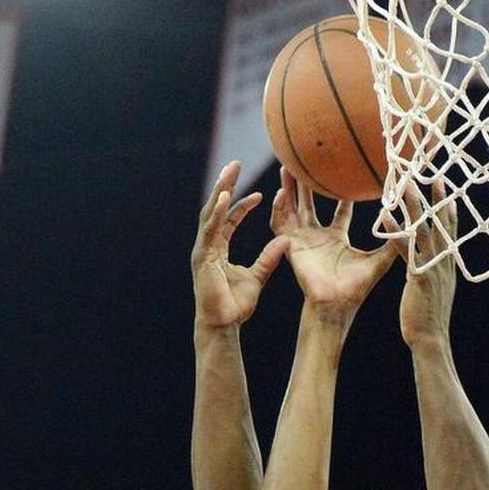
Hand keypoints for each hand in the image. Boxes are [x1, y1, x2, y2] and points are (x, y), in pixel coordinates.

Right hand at [192, 161, 287, 327]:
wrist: (223, 325)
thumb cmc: (236, 306)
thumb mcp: (258, 277)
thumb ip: (269, 258)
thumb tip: (286, 240)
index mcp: (219, 248)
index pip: (230, 219)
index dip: (242, 204)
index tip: (259, 192)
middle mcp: (209, 244)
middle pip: (217, 208)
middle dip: (225, 185)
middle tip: (235, 163)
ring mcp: (203, 249)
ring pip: (211, 213)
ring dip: (220, 191)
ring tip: (229, 171)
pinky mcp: (202, 256)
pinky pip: (211, 230)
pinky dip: (218, 213)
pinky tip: (225, 197)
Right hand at [271, 168, 394, 318]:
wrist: (335, 305)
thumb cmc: (356, 289)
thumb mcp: (379, 261)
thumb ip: (393, 242)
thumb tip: (412, 225)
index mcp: (337, 239)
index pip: (340, 212)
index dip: (343, 195)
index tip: (346, 175)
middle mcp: (318, 237)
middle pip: (311, 203)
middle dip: (308, 184)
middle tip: (308, 160)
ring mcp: (303, 240)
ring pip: (292, 208)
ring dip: (288, 188)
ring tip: (287, 166)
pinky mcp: (292, 246)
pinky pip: (280, 224)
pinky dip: (278, 209)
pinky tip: (280, 193)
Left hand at [389, 181, 456, 348]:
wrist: (431, 339)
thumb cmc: (428, 319)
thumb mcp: (434, 291)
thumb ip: (432, 275)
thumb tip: (429, 268)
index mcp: (447, 265)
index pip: (450, 231)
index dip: (448, 209)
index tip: (444, 188)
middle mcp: (443, 262)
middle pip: (442, 224)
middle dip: (437, 199)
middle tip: (433, 174)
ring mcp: (433, 268)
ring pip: (424, 230)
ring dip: (415, 206)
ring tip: (406, 185)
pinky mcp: (419, 276)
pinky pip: (406, 249)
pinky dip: (396, 231)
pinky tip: (385, 216)